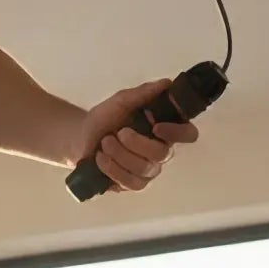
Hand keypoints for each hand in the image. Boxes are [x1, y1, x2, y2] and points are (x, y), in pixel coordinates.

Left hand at [74, 79, 199, 191]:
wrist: (81, 137)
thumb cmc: (106, 118)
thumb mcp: (121, 101)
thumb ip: (143, 93)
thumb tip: (166, 83)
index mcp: (164, 129)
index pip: (188, 134)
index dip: (177, 132)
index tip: (156, 126)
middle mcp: (161, 151)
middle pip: (163, 153)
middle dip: (137, 143)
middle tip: (119, 133)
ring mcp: (148, 170)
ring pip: (144, 168)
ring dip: (120, 154)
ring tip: (105, 143)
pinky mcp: (133, 184)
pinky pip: (130, 182)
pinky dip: (112, 168)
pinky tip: (100, 159)